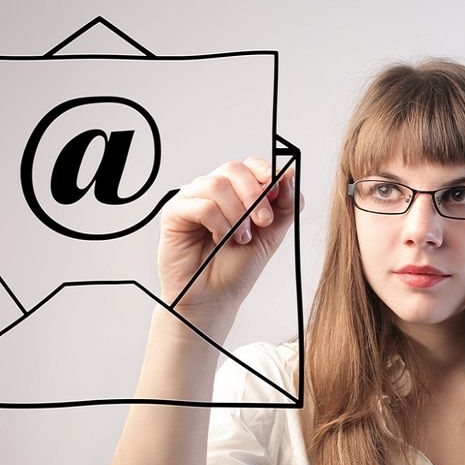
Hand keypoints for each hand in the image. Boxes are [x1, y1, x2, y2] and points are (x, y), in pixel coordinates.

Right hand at [157, 157, 300, 332]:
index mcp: (235, 192)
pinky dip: (218, 223)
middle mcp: (212, 192)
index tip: (277, 194)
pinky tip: (221, 240)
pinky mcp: (174, 213)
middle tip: (263, 222)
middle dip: (254, 194)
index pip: (250, 165)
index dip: (266, 173)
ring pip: (217, 184)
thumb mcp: (271, 235)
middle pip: (233, 169)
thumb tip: (290, 173)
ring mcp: (191, 200)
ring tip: (241, 238)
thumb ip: (284, 205)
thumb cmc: (237, 268)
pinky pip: (200, 205)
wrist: (214, 299)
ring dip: (237, 214)